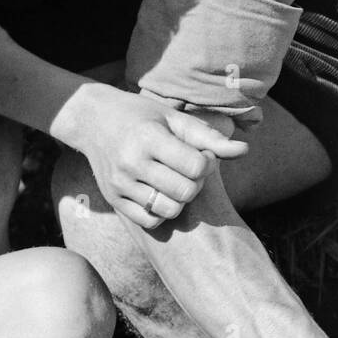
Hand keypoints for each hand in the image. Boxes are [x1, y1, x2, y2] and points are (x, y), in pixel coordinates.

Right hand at [68, 84, 247, 229]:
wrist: (93, 120)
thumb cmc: (143, 116)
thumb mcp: (175, 119)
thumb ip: (210, 137)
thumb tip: (245, 151)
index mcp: (149, 139)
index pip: (196, 167)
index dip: (207, 163)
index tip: (201, 154)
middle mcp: (131, 163)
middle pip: (186, 192)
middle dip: (196, 182)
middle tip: (189, 169)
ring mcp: (119, 184)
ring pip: (170, 210)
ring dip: (181, 199)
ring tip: (175, 181)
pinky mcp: (113, 200)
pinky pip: (150, 221)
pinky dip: (161, 212)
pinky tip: (161, 193)